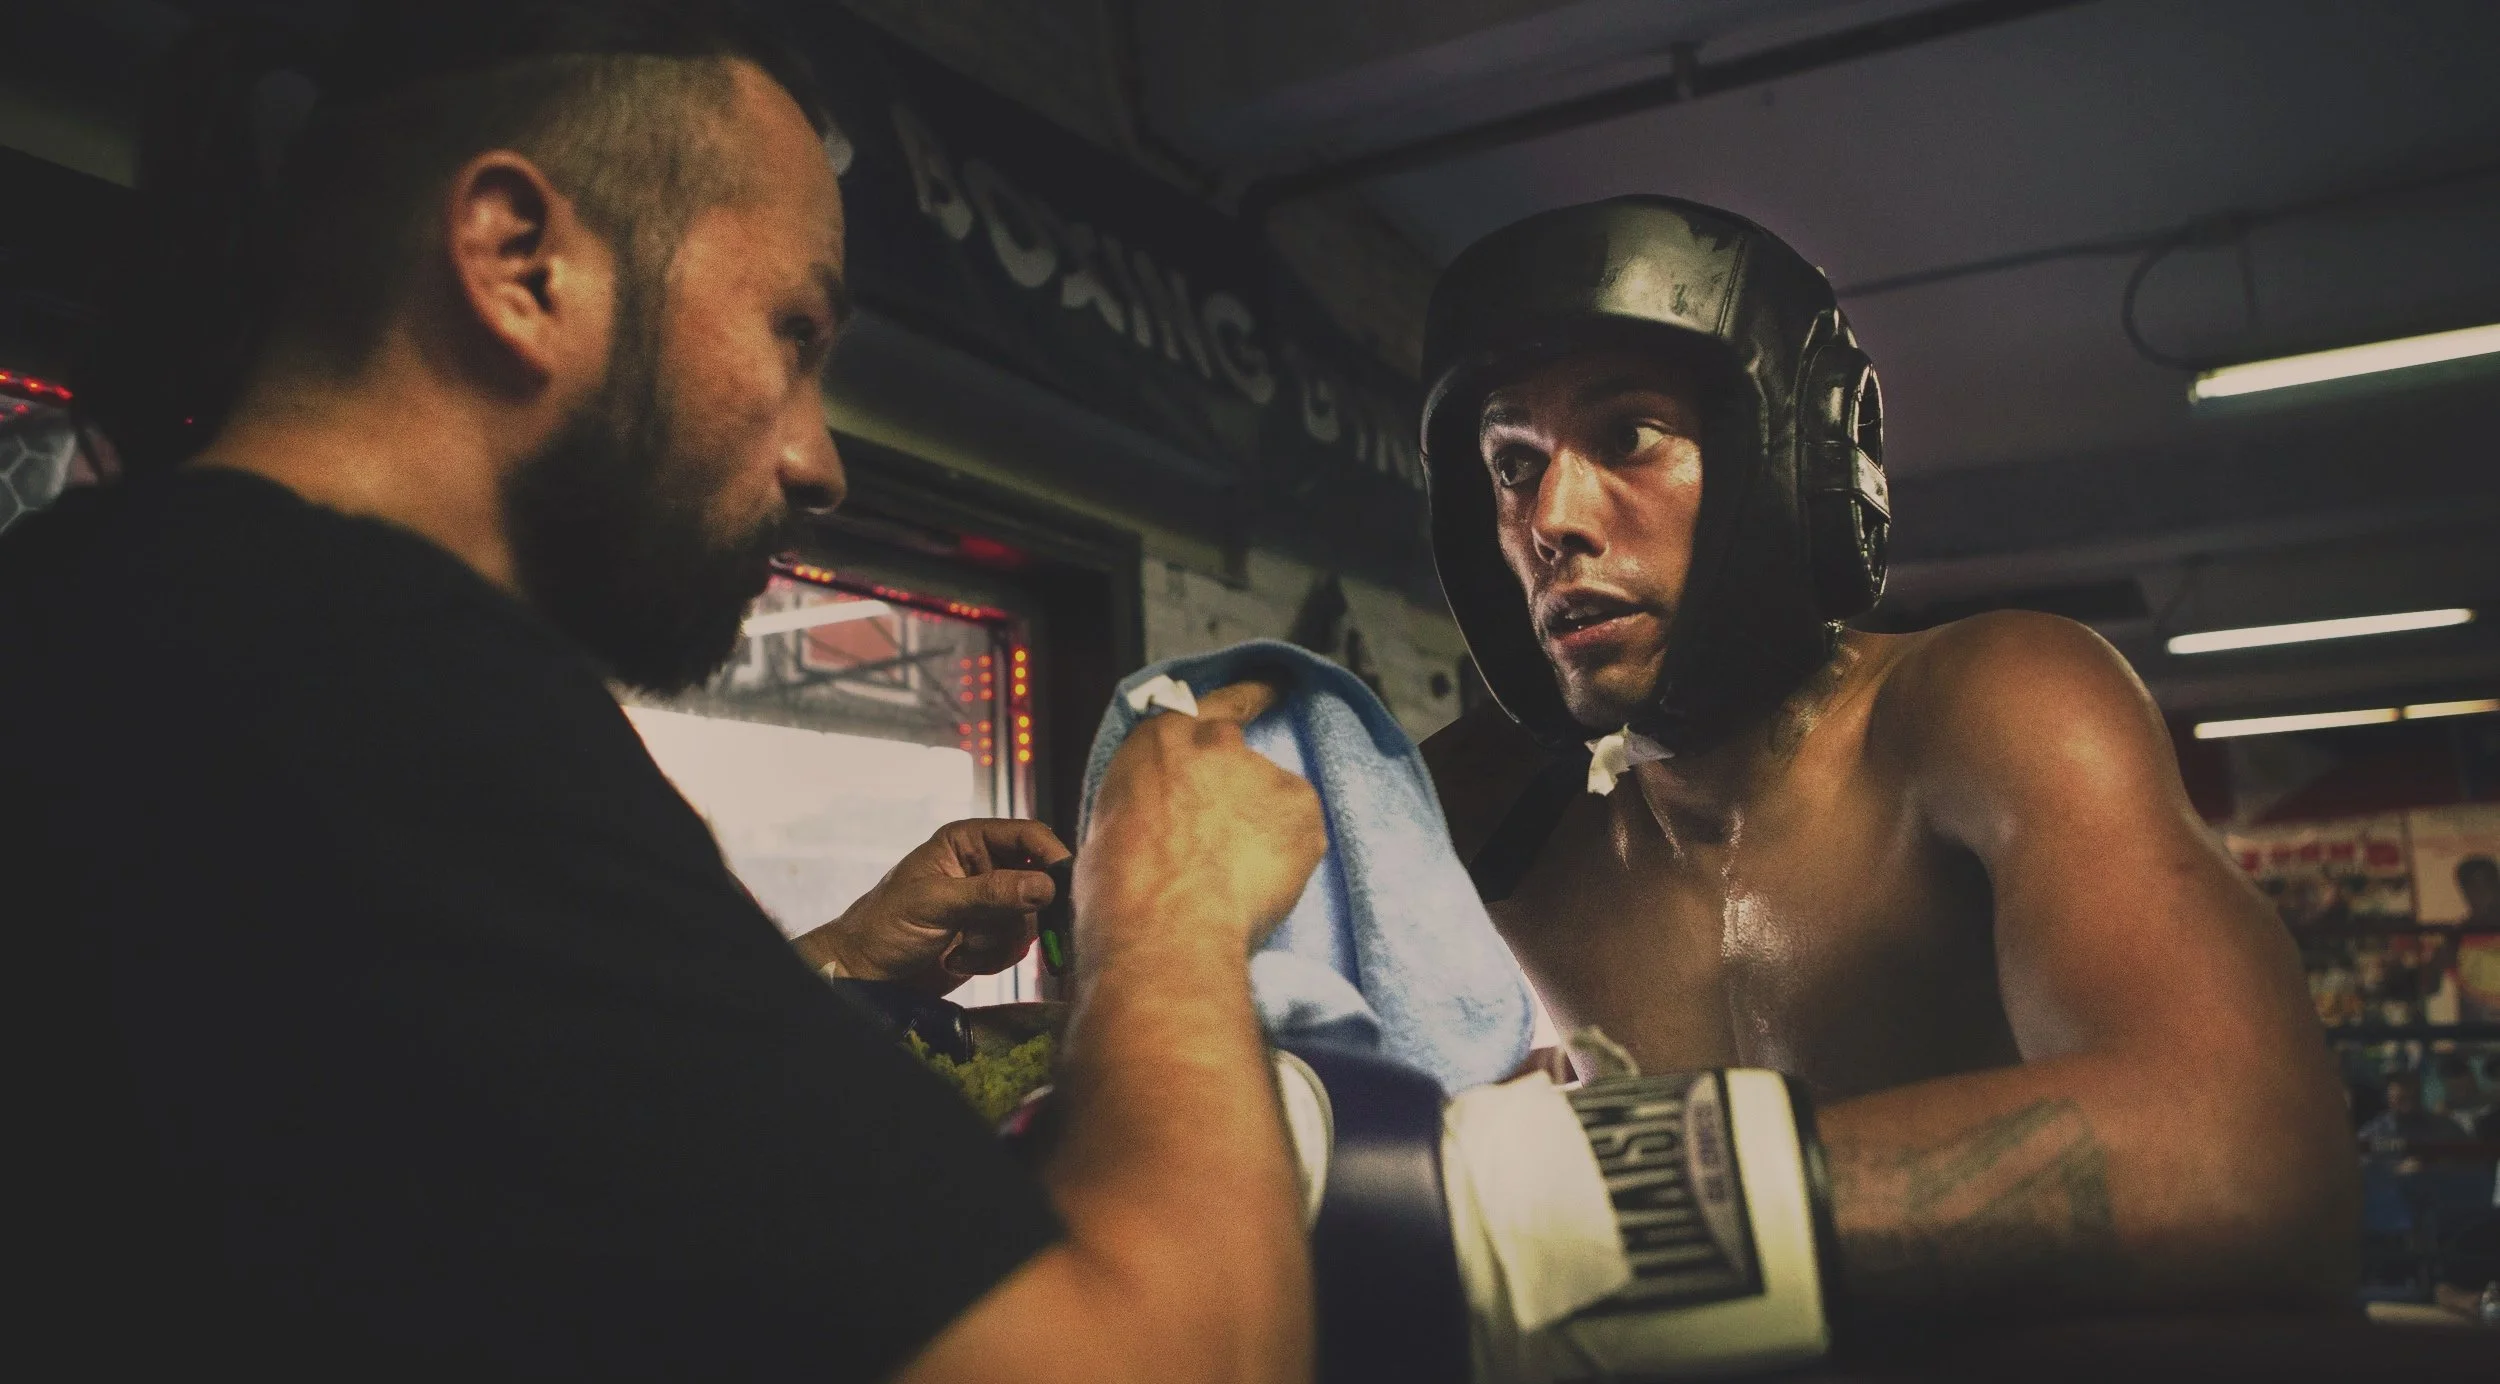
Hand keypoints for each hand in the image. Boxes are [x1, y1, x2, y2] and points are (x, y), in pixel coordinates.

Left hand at [794, 819, 1070, 995]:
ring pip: (1029, 919)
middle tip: (1003, 931)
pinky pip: (1017, 946)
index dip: (1051, 857)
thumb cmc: (886, 926)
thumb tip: (1046, 886)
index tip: (1065, 888)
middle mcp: (985, 868)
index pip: (1028, 836)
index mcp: (968, 841)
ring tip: (962, 949)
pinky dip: (993, 958)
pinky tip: (960, 960)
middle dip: (1022, 912)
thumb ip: (991, 893)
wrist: (865, 975)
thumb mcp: (936, 903)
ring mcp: (989, 905)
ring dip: (998, 941)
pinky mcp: (989, 938)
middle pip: (1038, 881)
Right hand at [1075, 678, 1325, 960]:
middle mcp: (1218, 743)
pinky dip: (1286, 859)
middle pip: (1241, 755)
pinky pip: (1299, 835)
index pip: (1211, 704)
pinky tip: (1258, 887)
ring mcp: (1265, 773)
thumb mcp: (1113, 824)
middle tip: (1228, 832)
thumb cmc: (1120, 887)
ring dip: (1260, 833)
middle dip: (1240, 787)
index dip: (1246, 697)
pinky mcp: (1302, 810)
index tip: (1272, 689)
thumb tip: (1168, 827)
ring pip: (1271, 804)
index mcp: (1163, 740)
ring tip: (1233, 882)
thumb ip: (1154, 804)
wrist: (1166, 923)